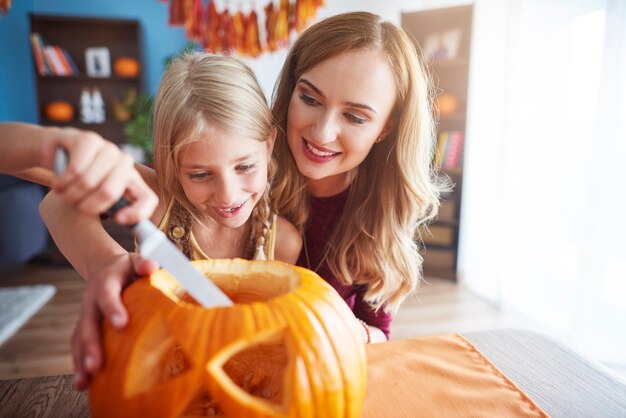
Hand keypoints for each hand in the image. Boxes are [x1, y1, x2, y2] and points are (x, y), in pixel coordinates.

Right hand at [42, 127, 157, 223]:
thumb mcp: (97, 199)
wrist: (58, 152)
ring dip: (70, 193)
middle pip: (110, 192)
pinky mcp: (90, 140)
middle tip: (74, 205)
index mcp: (133, 182)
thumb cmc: (80, 182)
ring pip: (88, 182)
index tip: (118, 220)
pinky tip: (59, 183)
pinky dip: (63, 181)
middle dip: (86, 205)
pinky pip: (76, 168)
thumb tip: (121, 224)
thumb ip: (110, 211)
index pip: (148, 199)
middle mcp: (125, 164)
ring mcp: (109, 150)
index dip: (137, 212)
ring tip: (63, 193)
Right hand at [72, 252, 157, 389]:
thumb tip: (151, 267)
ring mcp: (85, 314)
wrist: (107, 268)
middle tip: (96, 365)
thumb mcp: (136, 260)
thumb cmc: (129, 268)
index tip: (122, 324)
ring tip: (85, 381)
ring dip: (81, 359)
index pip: (107, 294)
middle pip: (88, 322)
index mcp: (106, 281)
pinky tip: (84, 383)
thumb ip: (144, 263)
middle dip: (91, 344)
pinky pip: (78, 345)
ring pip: (79, 337)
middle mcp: (91, 299)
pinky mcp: (84, 327)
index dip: (113, 309)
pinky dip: (79, 363)